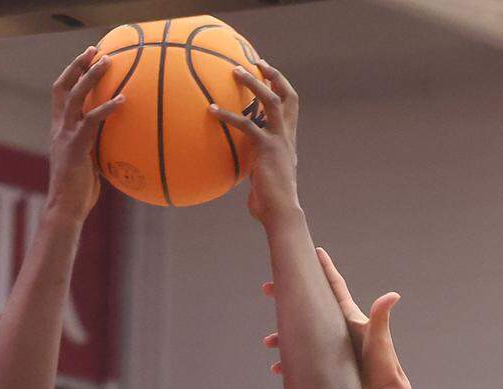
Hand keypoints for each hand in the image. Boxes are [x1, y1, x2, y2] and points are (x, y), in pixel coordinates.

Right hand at [46, 48, 124, 223]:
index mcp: (60, 132)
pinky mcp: (75, 147)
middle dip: (78, 66)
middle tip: (96, 51)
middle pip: (64, 87)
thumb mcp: (89, 167)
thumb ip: (97, 151)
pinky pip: (91, 121)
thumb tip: (117, 148)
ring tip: (108, 61)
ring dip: (90, 77)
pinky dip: (107, 109)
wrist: (65, 211)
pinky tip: (123, 101)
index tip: (87, 60)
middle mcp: (59, 129)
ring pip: (75, 97)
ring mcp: (65, 137)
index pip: (62, 95)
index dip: (72, 74)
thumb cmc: (79, 195)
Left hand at [212, 60, 298, 223]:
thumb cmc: (270, 206)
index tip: (268, 74)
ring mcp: (278, 140)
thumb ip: (253, 171)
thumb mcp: (262, 182)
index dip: (281, 87)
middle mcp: (286, 137)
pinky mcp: (265, 148)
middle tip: (257, 62)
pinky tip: (212, 110)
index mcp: (287, 142)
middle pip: (286, 96)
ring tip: (235, 70)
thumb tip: (239, 177)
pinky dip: (227, 115)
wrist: (281, 213)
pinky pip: (245, 124)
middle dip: (273, 76)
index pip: (290, 107)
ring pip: (270, 100)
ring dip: (254, 82)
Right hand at [264, 249, 406, 388]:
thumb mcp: (380, 340)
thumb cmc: (383, 366)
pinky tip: (278, 369)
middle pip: (308, 308)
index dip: (324, 268)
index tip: (313, 251)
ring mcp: (330, 348)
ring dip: (283, 337)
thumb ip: (381, 317)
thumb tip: (393, 295)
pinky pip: (302, 361)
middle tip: (267, 289)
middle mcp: (337, 330)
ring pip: (300, 336)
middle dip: (288, 298)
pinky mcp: (326, 366)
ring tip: (268, 341)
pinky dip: (289, 364)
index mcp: (348, 318)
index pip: (334, 287)